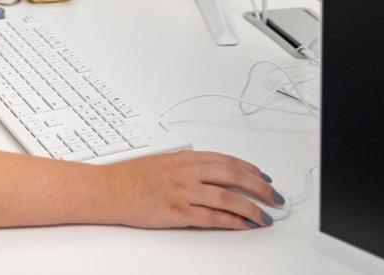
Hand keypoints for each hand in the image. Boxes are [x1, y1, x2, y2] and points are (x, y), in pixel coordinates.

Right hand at [101, 150, 280, 229]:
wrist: (108, 189)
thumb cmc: (131, 177)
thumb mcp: (164, 162)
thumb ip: (189, 166)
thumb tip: (212, 173)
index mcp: (185, 158)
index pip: (228, 161)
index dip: (252, 170)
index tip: (265, 179)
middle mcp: (187, 172)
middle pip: (234, 177)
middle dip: (260, 188)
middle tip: (275, 198)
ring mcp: (183, 192)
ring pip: (227, 198)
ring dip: (251, 209)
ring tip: (264, 217)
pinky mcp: (177, 212)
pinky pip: (212, 218)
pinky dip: (231, 222)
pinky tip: (243, 226)